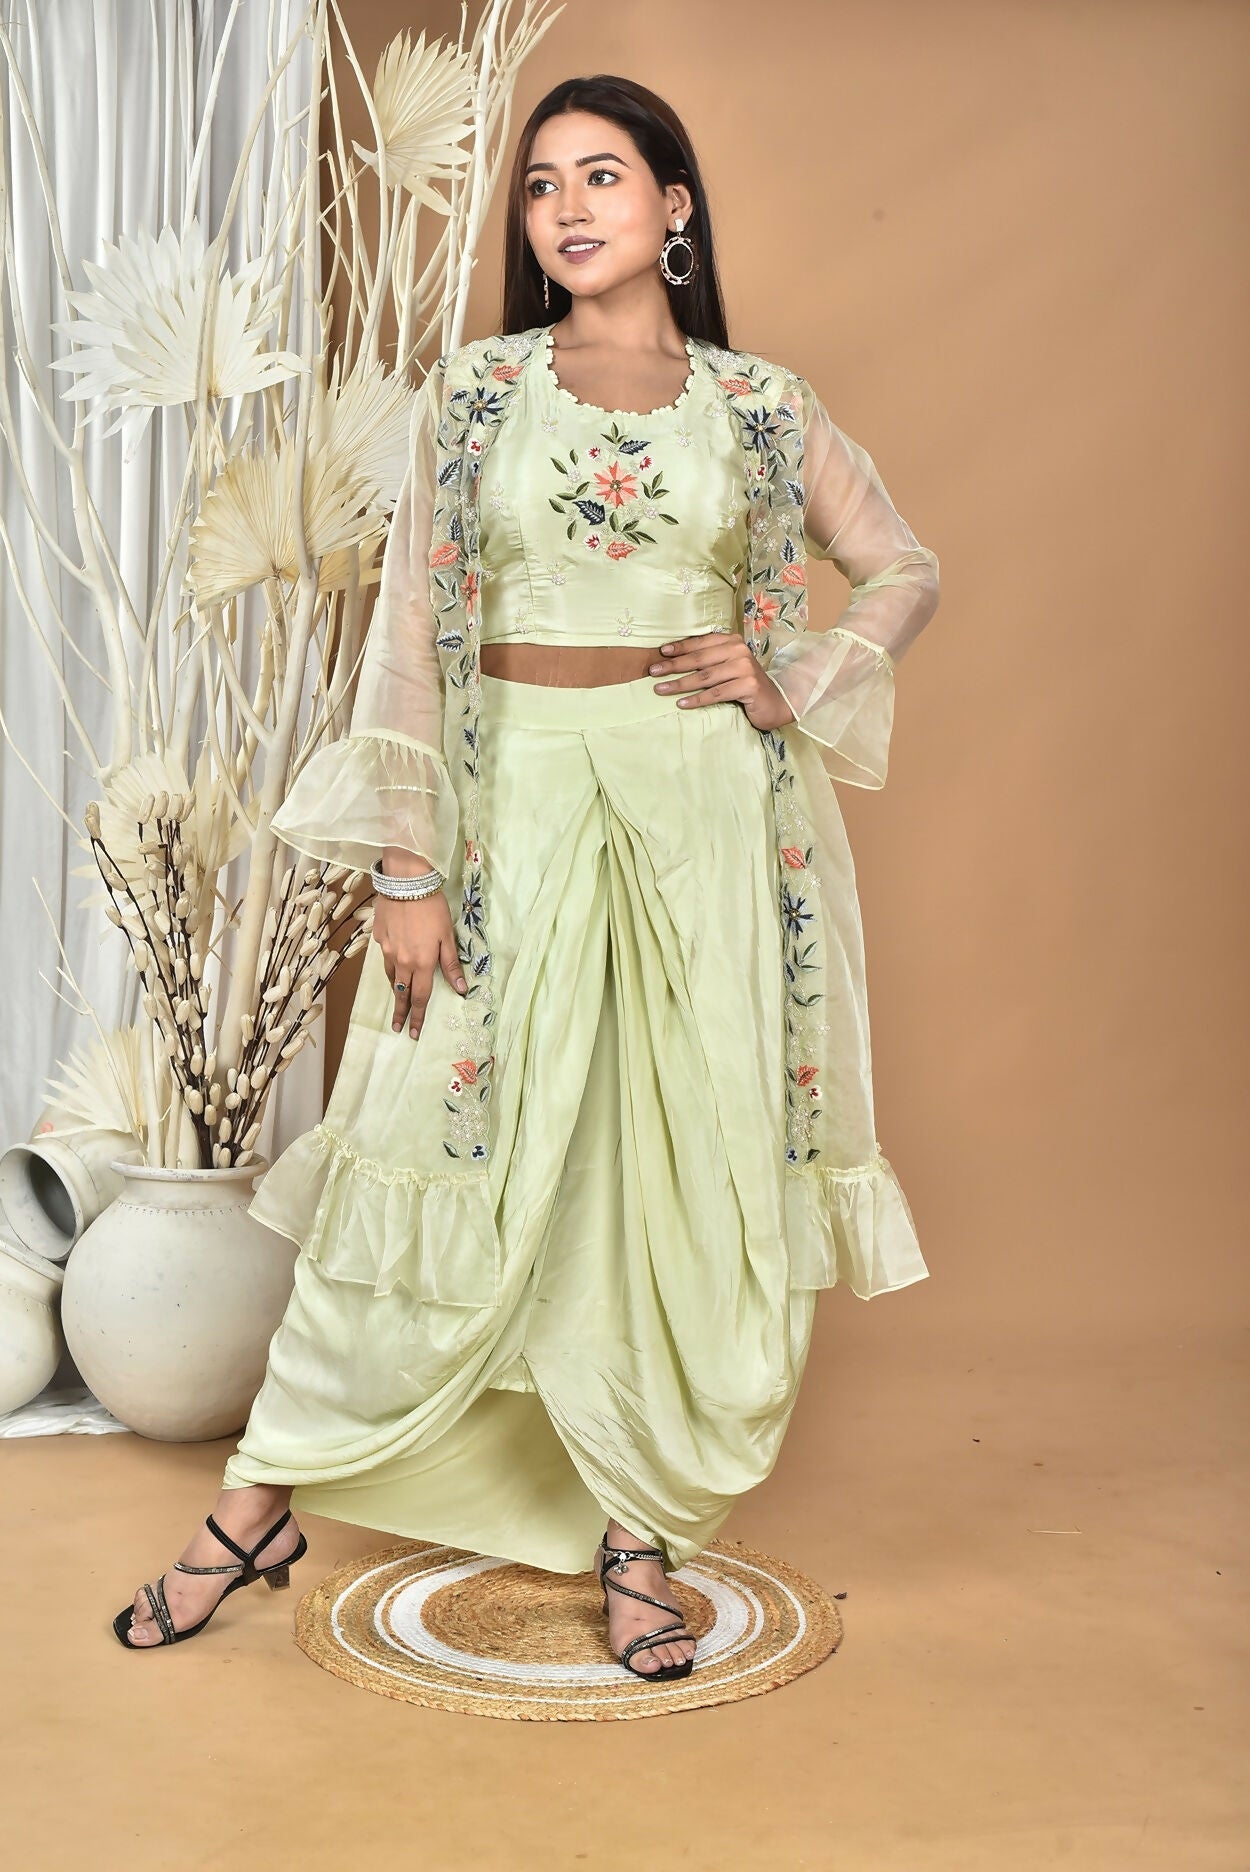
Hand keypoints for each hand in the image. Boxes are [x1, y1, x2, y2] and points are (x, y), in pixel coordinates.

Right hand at [372, 866, 466, 1039]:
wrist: (405, 883)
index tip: (413, 1033)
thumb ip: (451, 964)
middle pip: (401, 993)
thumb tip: (460, 989)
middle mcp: (403, 962)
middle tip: (397, 1028)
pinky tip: (393, 964)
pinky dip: (390, 967)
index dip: (417, 1017)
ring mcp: (388, 951)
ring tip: (397, 999)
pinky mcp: (379, 938)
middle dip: (400, 1013)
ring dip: (395, 990)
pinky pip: (385, 958)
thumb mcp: (448, 936)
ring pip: (391, 977)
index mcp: (423, 963)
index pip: (420, 998)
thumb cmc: (432, 908)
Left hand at [650, 634, 796, 732]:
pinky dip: (697, 699)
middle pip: (699, 659)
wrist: (776, 702)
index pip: (700, 643)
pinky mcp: (749, 685)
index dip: (679, 648)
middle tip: (653, 672)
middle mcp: (739, 650)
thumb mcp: (728, 667)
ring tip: (661, 690)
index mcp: (732, 641)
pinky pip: (717, 693)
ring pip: (705, 676)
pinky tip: (682, 704)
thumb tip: (674, 660)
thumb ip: (709, 660)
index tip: (660, 653)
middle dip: (673, 666)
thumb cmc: (746, 685)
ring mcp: (745, 667)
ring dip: (680, 684)